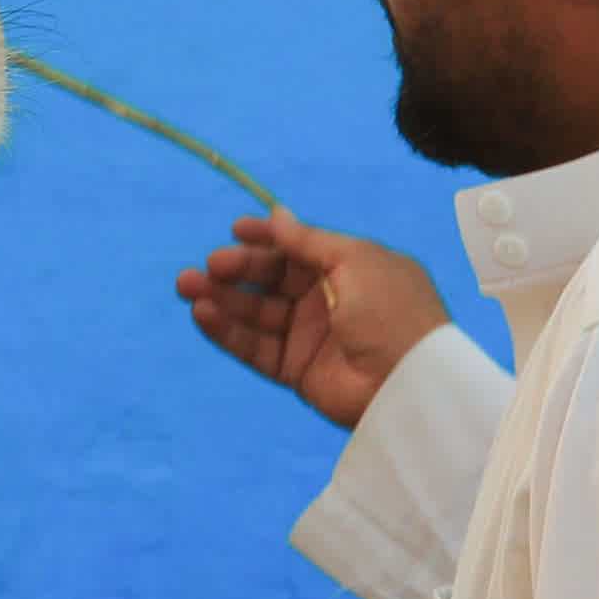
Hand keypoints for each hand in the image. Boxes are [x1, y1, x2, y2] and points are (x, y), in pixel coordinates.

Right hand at [176, 209, 448, 427]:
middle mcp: (328, 300)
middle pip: (271, 279)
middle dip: (237, 269)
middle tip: (209, 266)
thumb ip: (309, 240)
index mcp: (350, 269)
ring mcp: (310, 337)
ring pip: (256, 312)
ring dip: (221, 298)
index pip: (299, 250)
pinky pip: (254, 347)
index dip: (267, 239)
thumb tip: (277, 214)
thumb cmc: (392, 311)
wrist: (411, 383)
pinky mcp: (295, 370)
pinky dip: (226, 331)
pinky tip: (202, 314)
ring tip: (187, 287)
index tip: (236, 229)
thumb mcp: (356, 260)